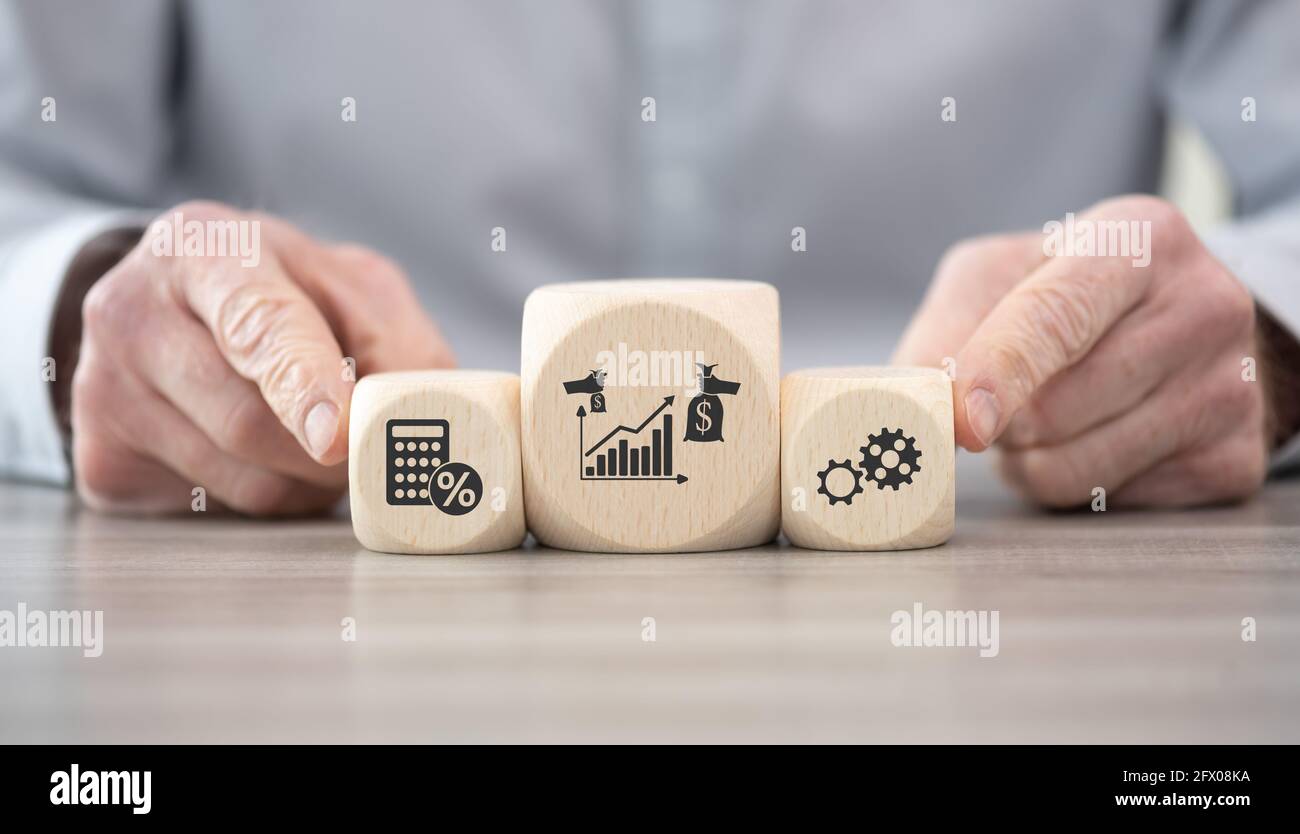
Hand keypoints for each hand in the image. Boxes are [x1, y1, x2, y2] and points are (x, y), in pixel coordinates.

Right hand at [70, 201, 453, 514]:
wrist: (176, 304)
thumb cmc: (283, 293)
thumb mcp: (352, 287)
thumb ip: (398, 341)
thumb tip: (417, 417)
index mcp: (204, 250)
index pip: (257, 325)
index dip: (303, 383)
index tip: (337, 433)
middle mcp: (131, 313)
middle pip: (250, 423)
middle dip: (331, 454)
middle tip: (367, 445)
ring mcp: (103, 390)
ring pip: (242, 483)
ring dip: (308, 484)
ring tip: (314, 439)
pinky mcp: (102, 459)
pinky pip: (214, 513)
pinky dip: (267, 498)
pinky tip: (262, 455)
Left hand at [894, 195, 1268, 507]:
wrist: (1182, 327)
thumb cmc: (1066, 298)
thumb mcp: (995, 280)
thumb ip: (943, 332)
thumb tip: (912, 402)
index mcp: (1137, 239)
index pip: (1056, 315)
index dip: (1000, 373)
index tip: (964, 423)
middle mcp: (1202, 304)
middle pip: (1053, 410)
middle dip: (1003, 422)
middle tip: (1009, 399)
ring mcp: (1229, 385)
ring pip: (1073, 470)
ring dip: (1029, 460)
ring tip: (1049, 418)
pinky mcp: (1233, 458)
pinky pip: (1108, 502)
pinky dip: (1076, 484)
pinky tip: (1096, 439)